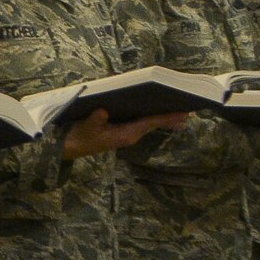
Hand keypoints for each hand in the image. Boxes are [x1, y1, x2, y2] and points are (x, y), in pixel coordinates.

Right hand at [61, 109, 187, 159]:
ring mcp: (127, 134)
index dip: (166, 118)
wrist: (71, 147)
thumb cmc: (79, 137)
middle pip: (154, 124)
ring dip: (163, 120)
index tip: (182, 115)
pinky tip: (159, 115)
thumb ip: (95, 120)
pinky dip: (153, 119)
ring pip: (150, 125)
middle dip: (170, 119)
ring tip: (180, 115)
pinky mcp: (122, 132)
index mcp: (125, 134)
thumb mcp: (85, 127)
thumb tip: (103, 111)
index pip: (149, 123)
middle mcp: (130, 135)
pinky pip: (143, 124)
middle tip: (189, 113)